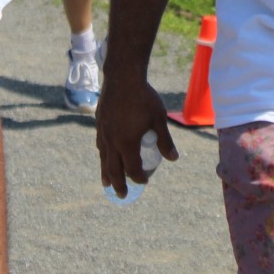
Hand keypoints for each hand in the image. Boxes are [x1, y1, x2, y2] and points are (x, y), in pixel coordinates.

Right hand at [96, 75, 177, 197]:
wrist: (122, 77)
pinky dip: (103, 156)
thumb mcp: (158, 119)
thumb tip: (173, 158)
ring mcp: (103, 133)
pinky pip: (100, 146)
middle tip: (123, 195)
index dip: (139, 177)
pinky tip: (105, 157)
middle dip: (119, 184)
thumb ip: (165, 140)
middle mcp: (112, 142)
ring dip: (107, 173)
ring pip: (104, 159)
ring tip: (107, 184)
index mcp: (126, 143)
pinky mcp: (99, 124)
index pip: (132, 168)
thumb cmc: (144, 97)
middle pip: (114, 169)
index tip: (145, 181)